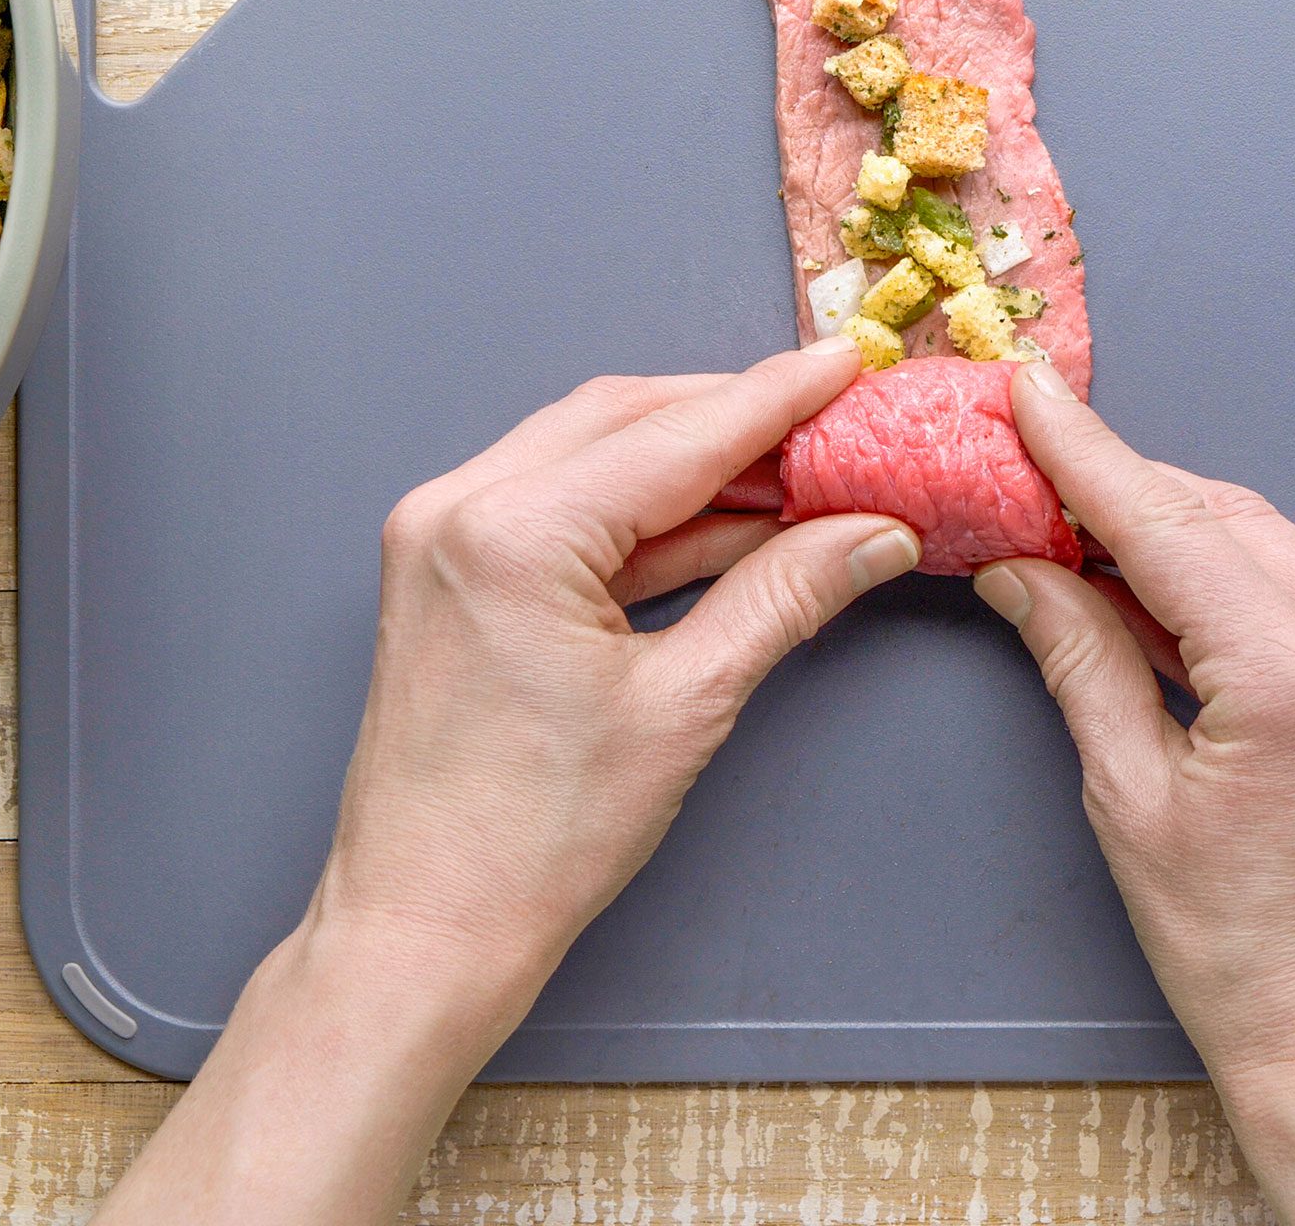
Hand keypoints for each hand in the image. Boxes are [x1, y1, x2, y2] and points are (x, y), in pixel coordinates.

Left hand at [307, 340, 919, 1031]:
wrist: (424, 928)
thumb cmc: (530, 843)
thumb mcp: (684, 707)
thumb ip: (783, 596)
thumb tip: (870, 534)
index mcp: (511, 533)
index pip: (676, 434)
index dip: (777, 398)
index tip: (847, 365)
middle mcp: (460, 508)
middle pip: (629, 416)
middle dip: (739, 417)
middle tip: (835, 424)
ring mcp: (442, 535)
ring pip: (595, 452)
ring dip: (696, 462)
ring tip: (799, 478)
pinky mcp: (449, 570)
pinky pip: (564, 505)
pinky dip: (646, 511)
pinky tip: (728, 525)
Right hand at [971, 363, 1294, 1225]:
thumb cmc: (1243, 954)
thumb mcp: (1130, 800)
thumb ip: (1080, 659)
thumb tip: (1024, 570)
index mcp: (1292, 673)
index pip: (1167, 524)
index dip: (1084, 453)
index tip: (1027, 395)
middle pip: (1221, 514)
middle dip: (1121, 480)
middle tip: (1027, 459)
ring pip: (1261, 543)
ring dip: (1167, 521)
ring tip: (1070, 515)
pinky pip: (1292, 593)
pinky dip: (1215, 572)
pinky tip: (1144, 580)